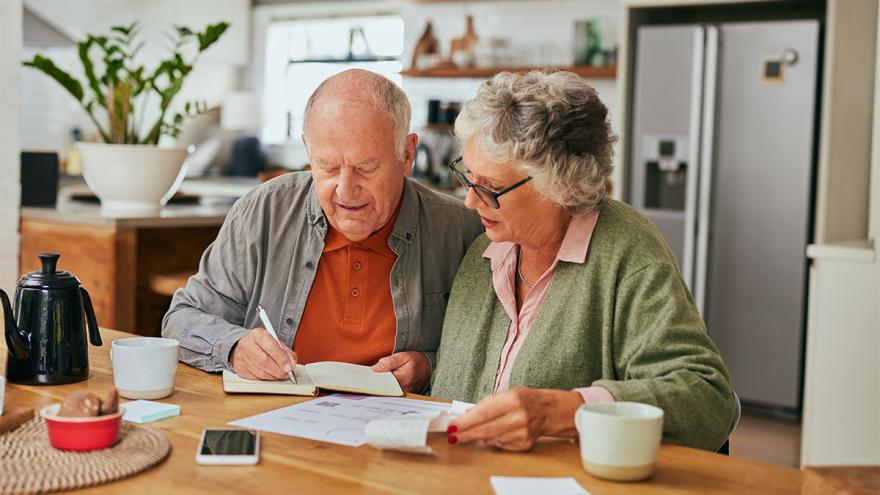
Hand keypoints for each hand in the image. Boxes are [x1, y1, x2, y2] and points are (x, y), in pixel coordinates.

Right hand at [231, 327, 296, 379]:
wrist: (244, 345)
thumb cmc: (262, 344)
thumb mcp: (275, 342)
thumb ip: (286, 352)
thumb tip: (292, 364)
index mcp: (258, 334)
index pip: (270, 346)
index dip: (281, 359)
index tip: (289, 367)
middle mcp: (247, 344)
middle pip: (264, 361)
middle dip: (278, 370)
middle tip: (287, 374)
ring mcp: (241, 357)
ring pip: (260, 372)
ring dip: (273, 376)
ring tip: (280, 375)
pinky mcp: (239, 368)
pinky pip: (255, 378)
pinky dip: (265, 379)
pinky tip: (270, 375)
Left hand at [372, 351, 431, 392]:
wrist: (428, 367)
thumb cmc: (416, 361)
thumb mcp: (403, 356)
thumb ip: (389, 362)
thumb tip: (375, 369)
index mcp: (402, 379)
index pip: (382, 383)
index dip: (373, 380)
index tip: (365, 377)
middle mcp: (402, 389)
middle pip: (383, 389)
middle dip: (375, 383)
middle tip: (367, 378)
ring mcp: (403, 394)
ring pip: (387, 392)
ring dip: (380, 386)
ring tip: (373, 379)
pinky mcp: (403, 395)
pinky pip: (391, 393)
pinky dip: (385, 388)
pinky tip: (381, 382)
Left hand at [447, 388, 583, 450]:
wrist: (549, 410)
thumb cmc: (525, 400)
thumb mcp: (506, 394)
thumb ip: (486, 404)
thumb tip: (465, 417)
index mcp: (512, 399)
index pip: (483, 413)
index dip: (466, 422)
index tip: (453, 427)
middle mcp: (518, 416)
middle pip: (485, 429)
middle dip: (466, 434)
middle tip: (453, 436)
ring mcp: (523, 432)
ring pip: (491, 439)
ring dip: (480, 437)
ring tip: (474, 432)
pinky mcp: (525, 444)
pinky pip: (501, 445)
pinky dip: (495, 440)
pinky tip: (498, 432)